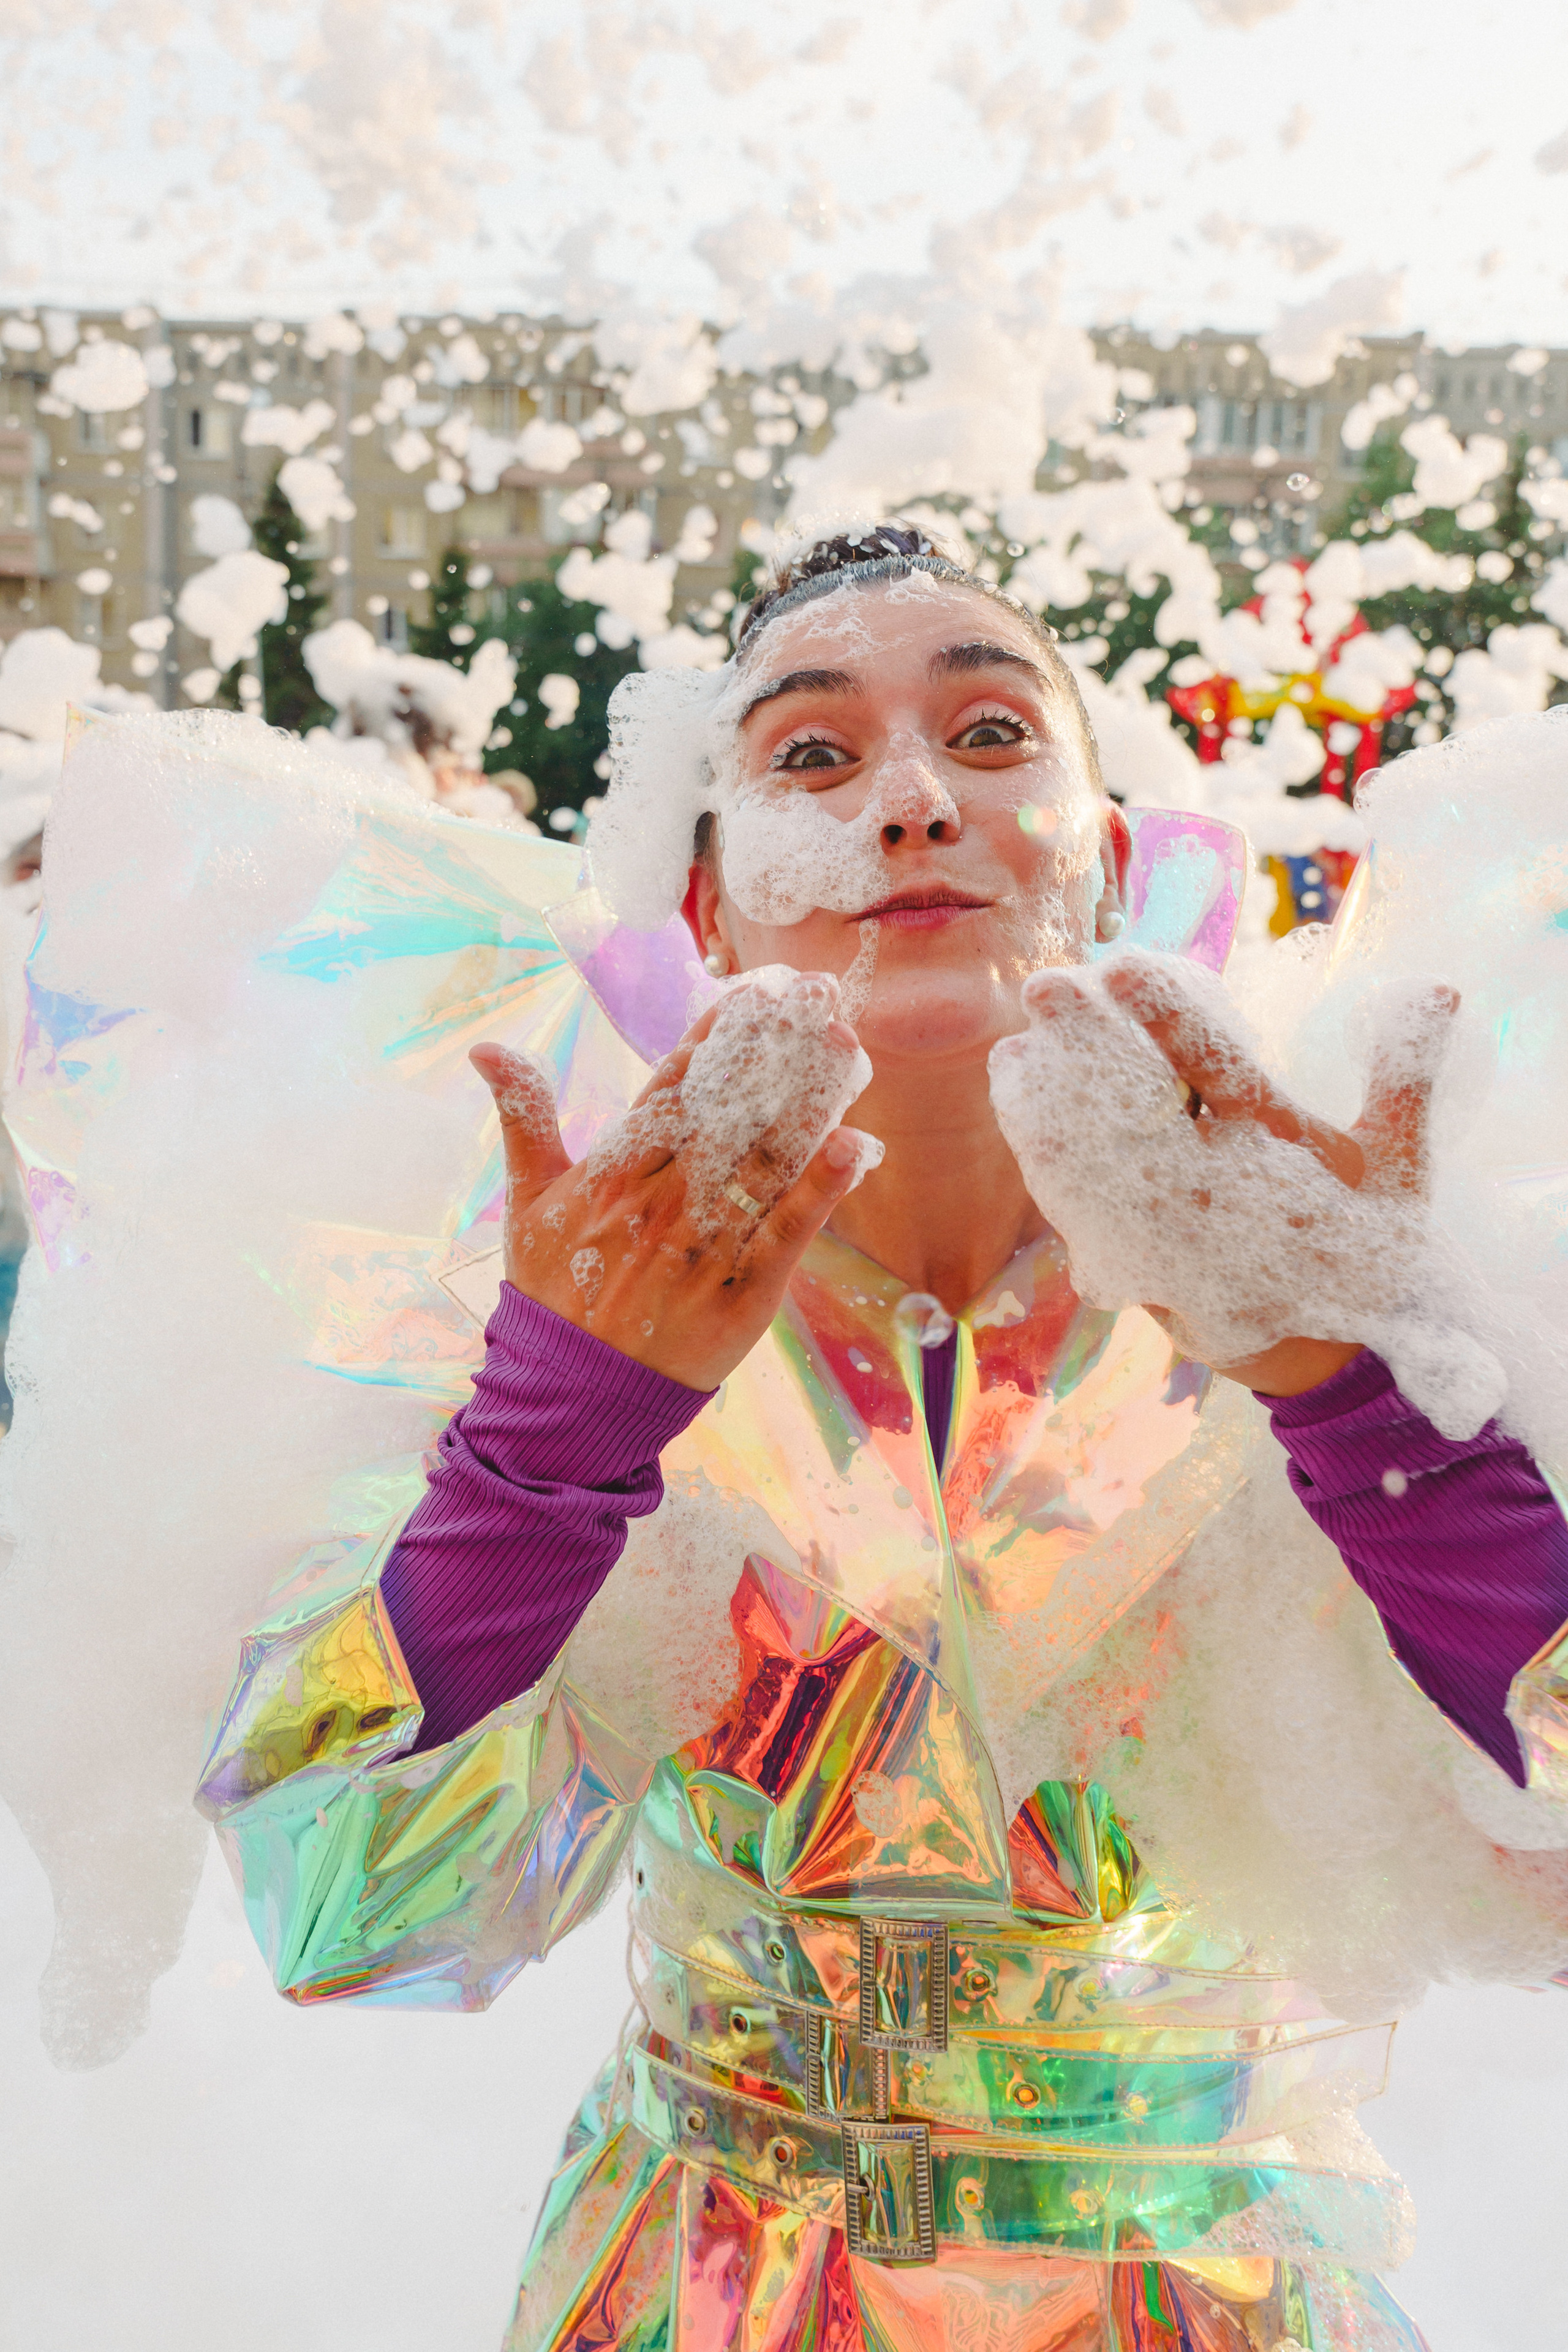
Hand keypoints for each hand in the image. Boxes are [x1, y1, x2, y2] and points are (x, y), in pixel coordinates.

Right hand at [471, 971, 877, 1391]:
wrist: (573, 1391)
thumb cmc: (552, 1289)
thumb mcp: (527, 1200)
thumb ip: (523, 1118)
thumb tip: (487, 1048)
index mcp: (613, 1172)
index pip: (670, 1088)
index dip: (714, 1038)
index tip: (754, 993)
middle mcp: (662, 1201)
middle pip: (727, 1112)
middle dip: (775, 1053)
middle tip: (817, 999)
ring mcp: (704, 1245)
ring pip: (764, 1161)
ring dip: (808, 1102)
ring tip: (844, 1048)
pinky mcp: (742, 1292)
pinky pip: (786, 1232)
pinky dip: (820, 1189)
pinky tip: (853, 1145)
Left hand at [991, 949, 1458, 1395]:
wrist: (1308, 1342)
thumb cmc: (1356, 1240)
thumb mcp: (1400, 1167)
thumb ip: (1407, 1076)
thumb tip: (1438, 987)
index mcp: (1278, 1156)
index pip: (1219, 1074)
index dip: (1167, 1019)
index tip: (1122, 966)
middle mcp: (1208, 1193)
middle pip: (1132, 1107)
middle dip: (1084, 1045)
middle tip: (1046, 986)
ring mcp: (1157, 1227)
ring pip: (1086, 1149)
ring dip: (1048, 1089)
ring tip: (1020, 1030)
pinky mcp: (1122, 1250)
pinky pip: (1065, 1188)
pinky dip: (1036, 1135)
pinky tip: (1014, 1076)